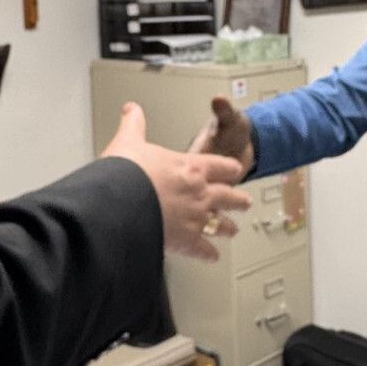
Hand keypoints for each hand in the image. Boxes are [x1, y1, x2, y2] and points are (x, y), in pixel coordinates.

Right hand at [102, 102, 251, 261]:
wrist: (121, 203)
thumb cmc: (128, 172)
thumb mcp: (130, 140)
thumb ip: (134, 124)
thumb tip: (131, 109)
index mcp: (192, 167)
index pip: (221, 166)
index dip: (230, 168)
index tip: (235, 169)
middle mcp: (200, 193)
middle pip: (228, 196)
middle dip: (238, 200)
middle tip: (245, 202)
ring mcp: (196, 218)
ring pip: (221, 224)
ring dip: (228, 227)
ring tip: (233, 230)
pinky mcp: (185, 241)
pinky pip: (203, 250)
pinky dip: (208, 254)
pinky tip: (211, 257)